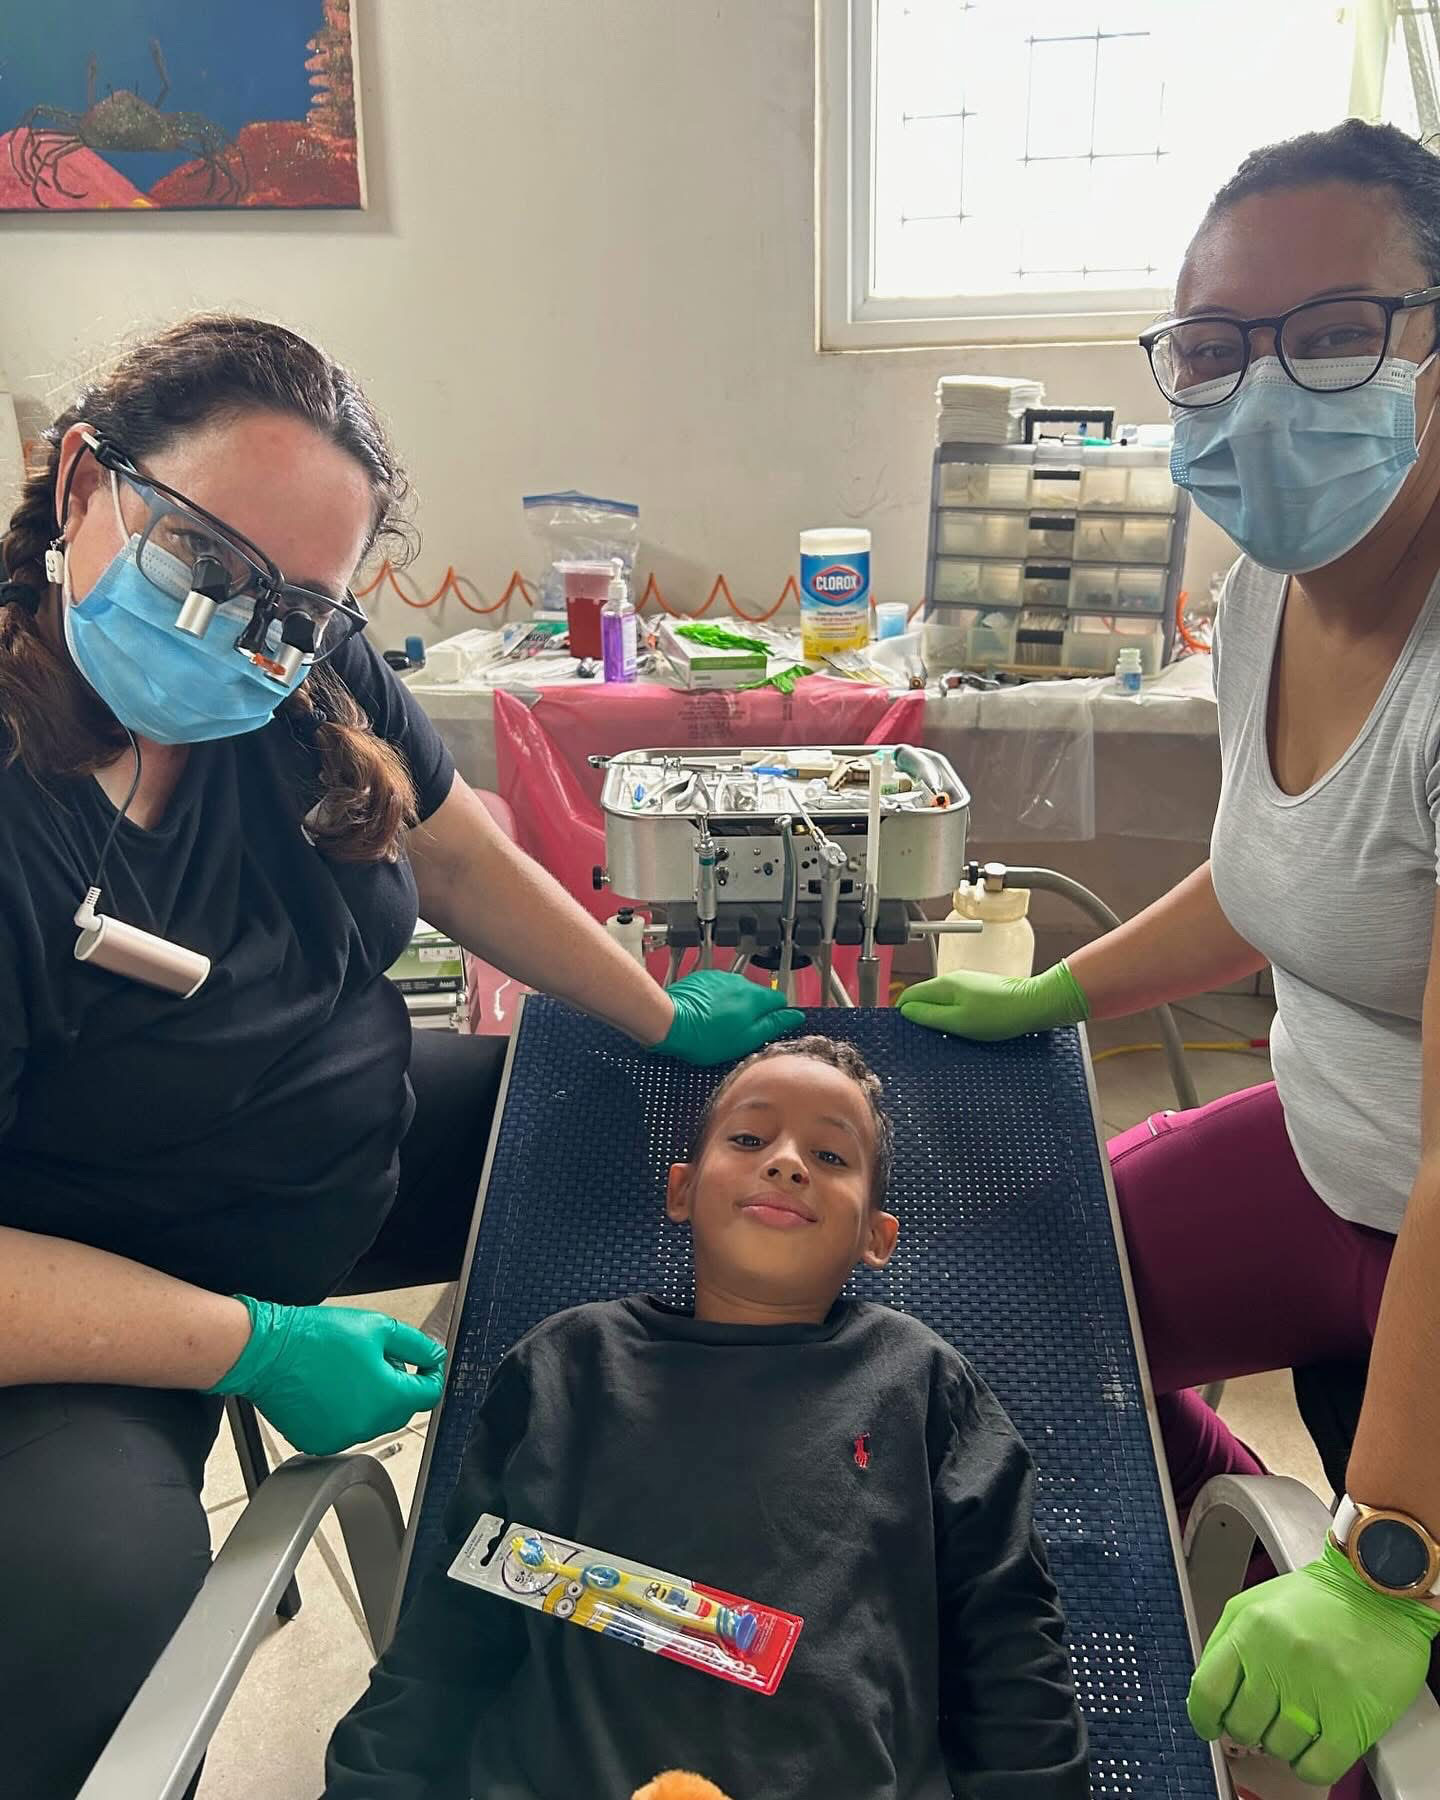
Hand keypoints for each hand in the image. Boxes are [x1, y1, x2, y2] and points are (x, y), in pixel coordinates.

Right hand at [207, 1295, 446, 1456]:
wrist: (269, 1352)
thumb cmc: (317, 1338)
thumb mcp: (378, 1328)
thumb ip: (416, 1345)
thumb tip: (435, 1357)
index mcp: (387, 1397)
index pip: (429, 1394)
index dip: (429, 1375)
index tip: (423, 1364)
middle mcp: (368, 1425)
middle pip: (401, 1410)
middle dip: (397, 1385)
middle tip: (378, 1359)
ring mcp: (342, 1438)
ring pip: (372, 1420)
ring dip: (370, 1400)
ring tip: (348, 1371)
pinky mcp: (319, 1442)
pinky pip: (345, 1429)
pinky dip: (344, 1412)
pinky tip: (329, 1389)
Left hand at [650, 970, 802, 1065]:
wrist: (669, 1020)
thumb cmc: (703, 1036)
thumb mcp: (745, 1039)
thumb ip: (772, 1026)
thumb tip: (794, 1017)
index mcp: (755, 997)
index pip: (780, 1000)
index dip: (776, 1016)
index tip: (769, 1027)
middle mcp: (740, 982)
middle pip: (757, 996)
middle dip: (752, 1012)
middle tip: (739, 1031)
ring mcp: (720, 978)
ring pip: (737, 992)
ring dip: (733, 1005)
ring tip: (718, 1024)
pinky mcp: (703, 978)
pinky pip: (718, 988)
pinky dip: (716, 1000)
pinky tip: (705, 1014)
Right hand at [898, 962, 1089, 1041]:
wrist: (1036, 1004)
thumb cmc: (1001, 1014)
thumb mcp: (959, 1021)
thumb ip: (929, 1016)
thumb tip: (906, 1013)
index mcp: (945, 984)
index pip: (910, 995)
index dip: (903, 1014)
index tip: (905, 1032)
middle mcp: (954, 980)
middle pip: (925, 998)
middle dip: (921, 1017)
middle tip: (926, 1039)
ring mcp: (969, 985)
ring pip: (942, 1002)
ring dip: (939, 1018)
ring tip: (946, 1037)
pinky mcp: (981, 993)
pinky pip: (958, 1005)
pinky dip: (955, 1017)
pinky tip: (964, 1030)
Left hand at [1188, 1544, 1439, 1784]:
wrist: (1378, 1593)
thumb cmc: (1317, 1601)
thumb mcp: (1253, 1605)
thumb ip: (1224, 1645)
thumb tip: (1205, 1693)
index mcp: (1250, 1631)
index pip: (1207, 1692)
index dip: (1203, 1717)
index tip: (1210, 1724)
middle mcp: (1279, 1661)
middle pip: (1242, 1725)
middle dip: (1247, 1727)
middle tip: (1263, 1716)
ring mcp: (1316, 1692)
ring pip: (1277, 1748)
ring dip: (1283, 1740)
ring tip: (1298, 1717)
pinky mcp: (1352, 1720)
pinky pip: (1315, 1767)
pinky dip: (1308, 1764)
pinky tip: (1313, 1744)